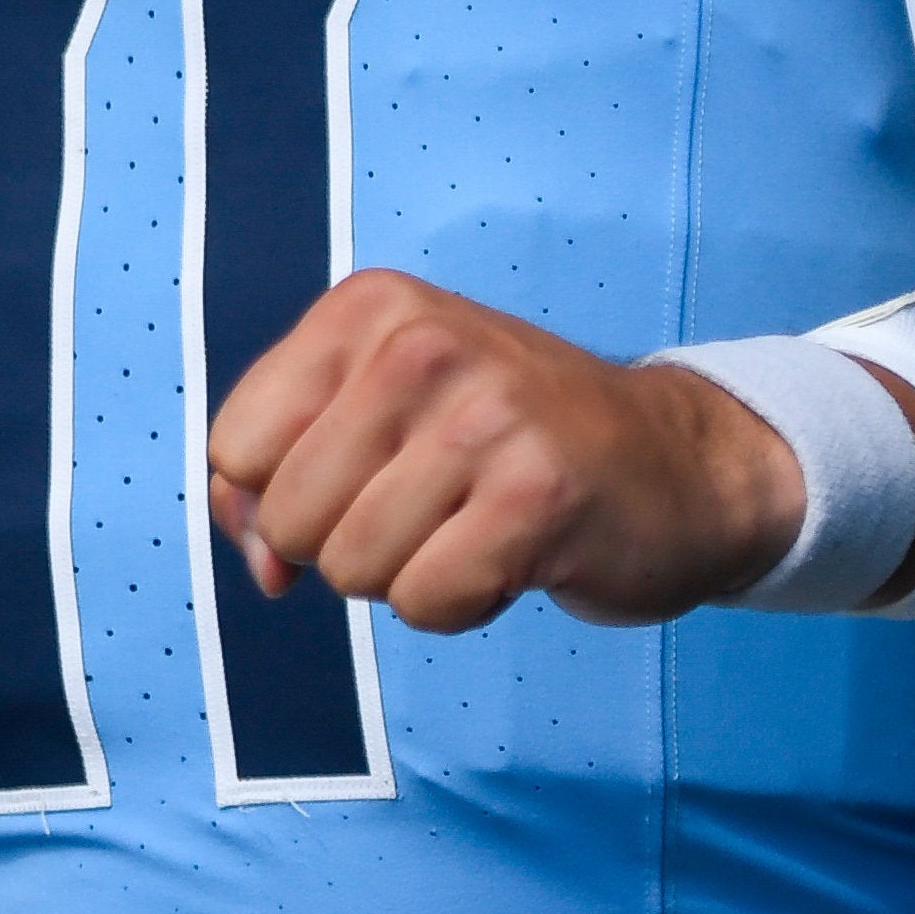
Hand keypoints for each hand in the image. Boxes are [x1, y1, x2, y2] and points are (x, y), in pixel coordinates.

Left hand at [204, 269, 807, 630]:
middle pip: (289, 515)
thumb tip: (260, 565)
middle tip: (427, 507)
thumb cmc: (505, 442)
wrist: (680, 461)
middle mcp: (419, 344)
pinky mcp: (538, 496)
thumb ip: (280, 475)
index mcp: (366, 308)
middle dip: (342, 542)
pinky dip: (459, 605)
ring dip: (406, 574)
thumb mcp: (378, 413)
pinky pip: (425, 604)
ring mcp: (483, 416)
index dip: (273, 497)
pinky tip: (509, 556)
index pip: (235, 446)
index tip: (347, 487)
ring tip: (472, 525)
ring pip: (352, 568)